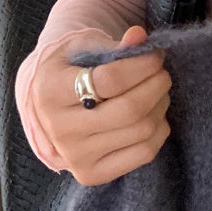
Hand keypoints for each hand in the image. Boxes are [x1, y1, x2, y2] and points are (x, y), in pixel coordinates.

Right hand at [33, 25, 172, 184]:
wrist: (49, 107)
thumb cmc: (71, 71)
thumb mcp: (83, 49)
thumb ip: (113, 45)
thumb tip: (139, 36)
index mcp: (50, 91)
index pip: (111, 79)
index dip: (142, 65)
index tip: (156, 56)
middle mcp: (59, 129)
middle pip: (130, 109)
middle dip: (157, 85)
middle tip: (162, 73)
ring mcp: (75, 156)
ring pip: (141, 131)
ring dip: (160, 105)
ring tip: (157, 90)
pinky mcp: (91, 174)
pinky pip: (143, 154)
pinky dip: (159, 130)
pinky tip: (153, 115)